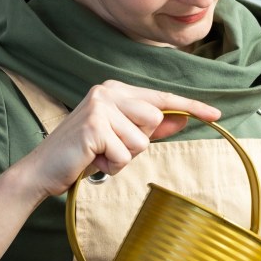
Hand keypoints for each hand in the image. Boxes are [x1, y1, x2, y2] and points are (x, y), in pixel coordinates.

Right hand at [15, 80, 220, 197]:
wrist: (43, 170)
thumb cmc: (83, 154)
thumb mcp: (120, 139)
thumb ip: (149, 128)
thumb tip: (182, 118)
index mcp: (115, 90)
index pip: (161, 98)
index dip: (191, 107)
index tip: (216, 115)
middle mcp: (108, 91)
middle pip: (154, 121)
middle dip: (137, 144)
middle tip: (109, 149)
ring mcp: (100, 106)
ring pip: (142, 142)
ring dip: (123, 158)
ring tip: (99, 156)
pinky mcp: (95, 125)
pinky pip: (125, 155)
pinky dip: (111, 166)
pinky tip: (92, 161)